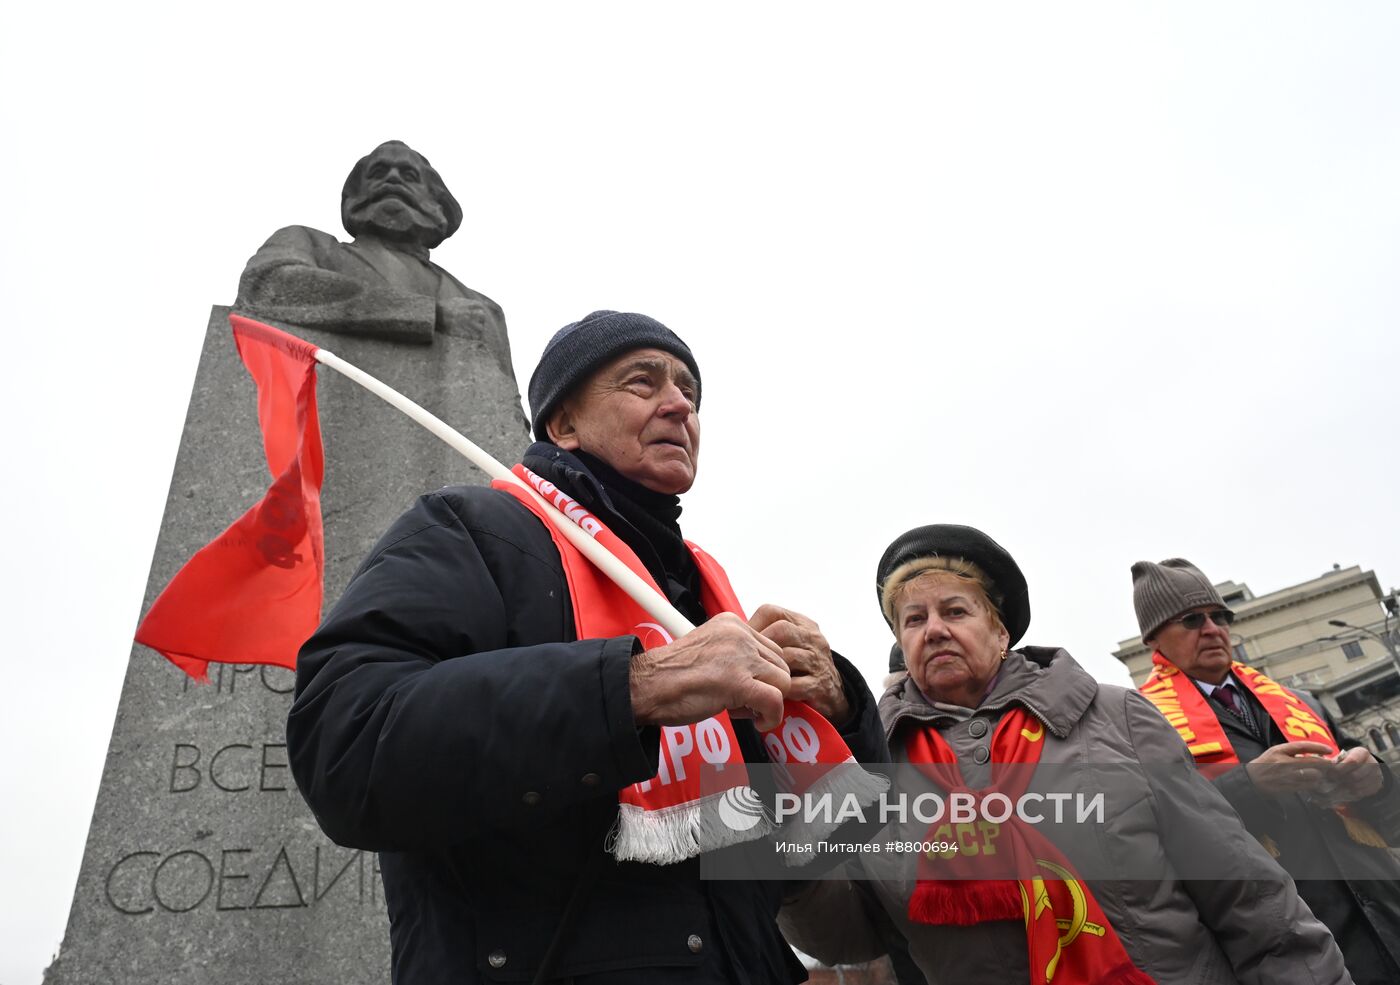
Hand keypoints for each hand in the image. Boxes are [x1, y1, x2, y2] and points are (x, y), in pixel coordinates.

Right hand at [629, 613, 791, 730]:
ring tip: (742, 709)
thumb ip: (733, 654)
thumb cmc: (671, 675)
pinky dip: (771, 717)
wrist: (647, 686)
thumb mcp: (708, 651)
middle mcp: (739, 635)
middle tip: (742, 701)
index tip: (745, 687)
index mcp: (731, 624)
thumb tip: (757, 673)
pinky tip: (758, 722)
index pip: (770, 648)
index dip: (762, 673)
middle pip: (780, 664)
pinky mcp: (739, 682)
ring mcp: (740, 657)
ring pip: (782, 681)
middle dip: (767, 687)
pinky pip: (775, 701)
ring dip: (768, 702)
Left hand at [748, 604, 850, 725]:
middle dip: (759, 646)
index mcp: (802, 624)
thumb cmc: (800, 668)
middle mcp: (813, 638)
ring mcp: (818, 662)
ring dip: (766, 670)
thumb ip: (767, 636)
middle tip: (744, 663)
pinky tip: (764, 695)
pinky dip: (775, 690)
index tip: (741, 642)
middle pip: (781, 630)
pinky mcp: (819, 686)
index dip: (752, 625)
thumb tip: (733, 635)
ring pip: (788, 656)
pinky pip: (793, 684)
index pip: (772, 612)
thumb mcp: (789, 644)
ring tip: (751, 680)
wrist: (832, 696)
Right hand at [1246, 741, 1334, 793]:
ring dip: (1320, 775)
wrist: (1252, 780)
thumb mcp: (1274, 752)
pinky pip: (1307, 786)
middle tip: (1332, 764)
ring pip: (1312, 775)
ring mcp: (1286, 776)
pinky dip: (1313, 784)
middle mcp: (1283, 762)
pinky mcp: (1288, 787)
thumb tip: (1313, 753)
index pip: (1303, 746)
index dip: (1318, 747)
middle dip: (1326, 764)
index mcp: (1279, 751)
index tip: (1329, 749)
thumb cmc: (1265, 764)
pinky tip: (1314, 783)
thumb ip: (1291, 751)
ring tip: (1323, 775)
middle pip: (1312, 762)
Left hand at [1316, 747, 1383, 803]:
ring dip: (1344, 789)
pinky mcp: (1376, 786)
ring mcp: (1377, 776)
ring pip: (1358, 787)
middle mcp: (1373, 763)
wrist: (1364, 767)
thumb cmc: (1347, 760)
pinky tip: (1341, 793)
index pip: (1352, 761)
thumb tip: (1326, 767)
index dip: (1339, 769)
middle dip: (1341, 780)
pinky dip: (1350, 795)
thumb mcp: (1342, 756)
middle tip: (1330, 783)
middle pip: (1355, 776)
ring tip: (1332, 790)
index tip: (1330, 774)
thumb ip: (1335, 761)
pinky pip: (1362, 793)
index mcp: (1362, 753)